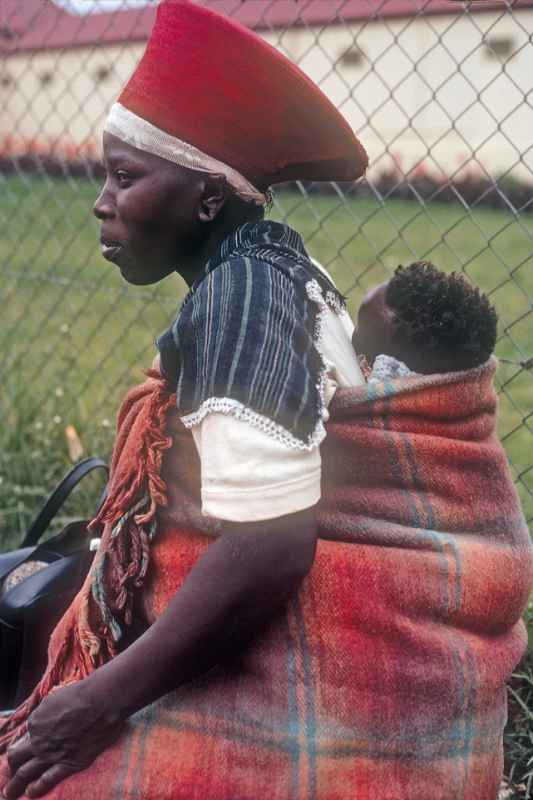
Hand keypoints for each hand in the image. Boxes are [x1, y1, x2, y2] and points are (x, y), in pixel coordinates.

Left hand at [1, 681, 122, 798]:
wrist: (101, 701)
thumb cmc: (81, 695)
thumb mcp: (55, 699)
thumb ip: (44, 714)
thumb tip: (41, 721)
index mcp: (35, 722)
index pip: (21, 739)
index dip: (21, 745)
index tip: (23, 750)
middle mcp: (38, 741)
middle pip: (16, 758)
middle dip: (10, 768)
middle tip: (8, 775)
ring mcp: (51, 754)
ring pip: (24, 774)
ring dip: (14, 786)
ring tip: (9, 793)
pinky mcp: (68, 764)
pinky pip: (47, 780)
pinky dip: (36, 788)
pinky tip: (30, 792)